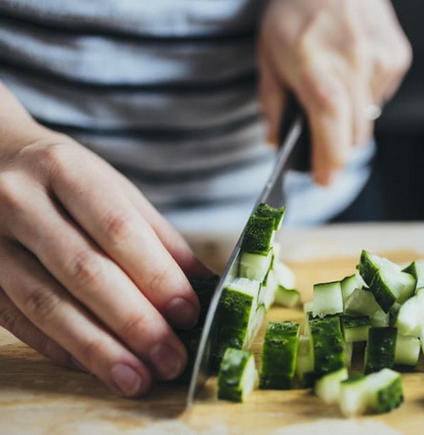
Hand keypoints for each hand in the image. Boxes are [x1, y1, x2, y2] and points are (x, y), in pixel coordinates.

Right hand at [0, 85, 211, 396]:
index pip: (118, 230)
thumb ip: (158, 235)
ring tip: (137, 378)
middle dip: (134, 322)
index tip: (187, 312)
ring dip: (98, 349)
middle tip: (170, 357)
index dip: (156, 275)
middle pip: (85, 272)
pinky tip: (94, 366)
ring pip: (47, 305)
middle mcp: (20, 202)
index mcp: (65, 169)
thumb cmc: (66, 178)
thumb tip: (204, 283)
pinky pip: (20, 321)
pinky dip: (61, 348)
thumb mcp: (114, 188)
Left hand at [258, 0, 411, 184]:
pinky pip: (381, 98)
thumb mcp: (268, 54)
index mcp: (316, 67)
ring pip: (369, 118)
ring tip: (334, 85)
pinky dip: (365, 97)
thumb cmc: (296, 9)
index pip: (331, 128)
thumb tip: (277, 140)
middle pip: (355, 134)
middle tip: (323, 141)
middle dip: (338, 146)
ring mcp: (379, 62)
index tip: (324, 179)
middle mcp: (353, 65)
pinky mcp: (396, 58)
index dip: (330, 161)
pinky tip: (352, 71)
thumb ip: (272, 103)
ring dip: (351, 118)